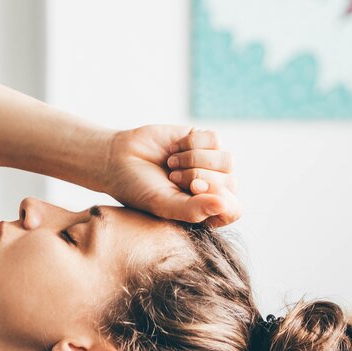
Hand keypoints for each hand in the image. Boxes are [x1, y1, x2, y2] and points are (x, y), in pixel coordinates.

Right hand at [102, 125, 239, 226]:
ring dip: (194, 160)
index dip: (217, 198)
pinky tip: (174, 149)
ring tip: (171, 164)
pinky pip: (215, 140)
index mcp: (204, 211)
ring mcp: (210, 164)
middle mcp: (212, 188)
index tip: (192, 189)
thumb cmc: (138, 189)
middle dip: (198, 177)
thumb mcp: (163, 205)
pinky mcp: (203, 141)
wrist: (118, 159)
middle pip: (230, 183)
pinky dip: (191, 143)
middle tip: (172, 177)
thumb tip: (225, 204)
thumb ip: (194, 210)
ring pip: (227, 161)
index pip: (233, 209)